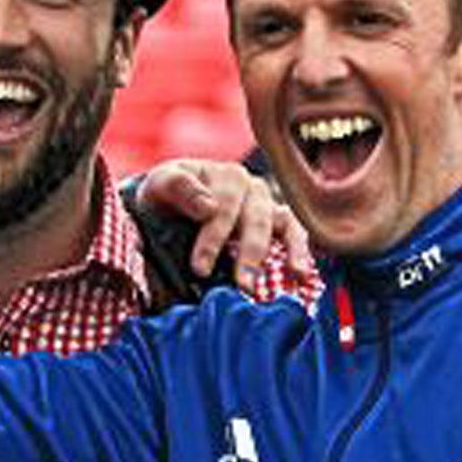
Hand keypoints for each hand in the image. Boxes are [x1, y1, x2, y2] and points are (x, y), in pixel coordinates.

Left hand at [135, 160, 312, 288]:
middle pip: (255, 220)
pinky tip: (301, 276)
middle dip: (249, 254)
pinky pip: (295, 234)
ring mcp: (267, 205)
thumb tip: (209, 208)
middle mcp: (252, 188)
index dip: (213, 239)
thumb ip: (179, 188)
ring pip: (281, 226)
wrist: (169, 207)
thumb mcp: (160, 185)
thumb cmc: (165, 197)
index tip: (200, 269)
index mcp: (226, 175)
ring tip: (285, 279)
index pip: (223, 207)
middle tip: (242, 286)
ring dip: (283, 254)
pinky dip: (300, 252)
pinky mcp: (278, 224)